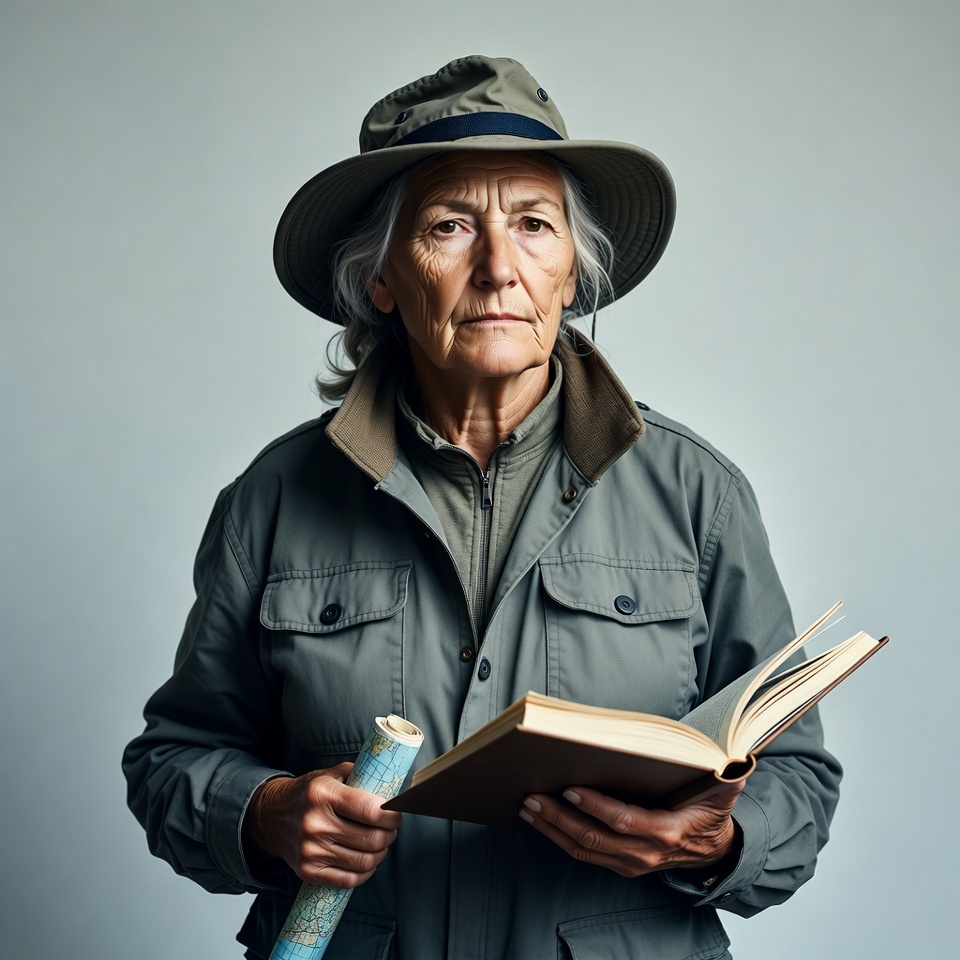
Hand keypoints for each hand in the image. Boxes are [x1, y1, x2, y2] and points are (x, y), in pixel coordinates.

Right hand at [246, 762, 402, 887]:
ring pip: (364, 861)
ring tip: (380, 843)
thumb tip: (392, 787)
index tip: (396, 813)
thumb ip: (360, 776)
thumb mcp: (331, 774)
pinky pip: (348, 880)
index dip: (391, 815)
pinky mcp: (307, 871)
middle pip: (371, 839)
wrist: (271, 816)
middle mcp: (315, 823)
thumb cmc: (309, 794)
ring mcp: (310, 850)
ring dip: (381, 853)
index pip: (370, 810)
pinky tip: (367, 860)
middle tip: (390, 829)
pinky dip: (365, 872)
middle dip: (390, 835)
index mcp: (323, 794)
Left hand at [519, 782, 742, 877]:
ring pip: (583, 849)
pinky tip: (541, 820)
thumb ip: (728, 775)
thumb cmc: (710, 814)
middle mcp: (644, 853)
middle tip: (533, 796)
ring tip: (528, 807)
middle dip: (559, 817)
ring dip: (552, 828)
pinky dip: (559, 838)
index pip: (624, 821)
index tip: (570, 787)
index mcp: (666, 832)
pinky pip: (584, 854)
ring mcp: (629, 863)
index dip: (595, 806)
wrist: (714, 853)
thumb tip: (737, 759)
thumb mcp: (723, 793)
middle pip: (593, 838)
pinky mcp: (619, 865)